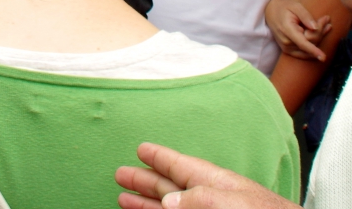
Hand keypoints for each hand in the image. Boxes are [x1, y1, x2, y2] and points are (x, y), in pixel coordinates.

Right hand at [117, 143, 296, 208]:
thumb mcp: (231, 200)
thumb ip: (198, 197)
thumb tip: (168, 200)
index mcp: (215, 182)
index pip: (181, 165)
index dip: (160, 157)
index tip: (141, 148)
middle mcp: (209, 198)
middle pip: (169, 187)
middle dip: (145, 181)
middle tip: (120, 174)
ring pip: (170, 208)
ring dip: (147, 204)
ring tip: (123, 200)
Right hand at [264, 0, 331, 61]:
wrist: (271, 13)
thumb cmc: (284, 8)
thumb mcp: (295, 6)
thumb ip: (305, 16)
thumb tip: (315, 27)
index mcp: (287, 30)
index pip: (302, 43)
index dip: (313, 50)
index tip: (323, 57)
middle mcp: (286, 42)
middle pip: (310, 43)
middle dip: (321, 32)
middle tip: (327, 18)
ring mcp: (286, 48)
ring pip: (309, 49)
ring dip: (320, 38)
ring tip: (327, 25)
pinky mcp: (288, 51)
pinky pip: (304, 53)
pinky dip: (314, 47)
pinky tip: (321, 35)